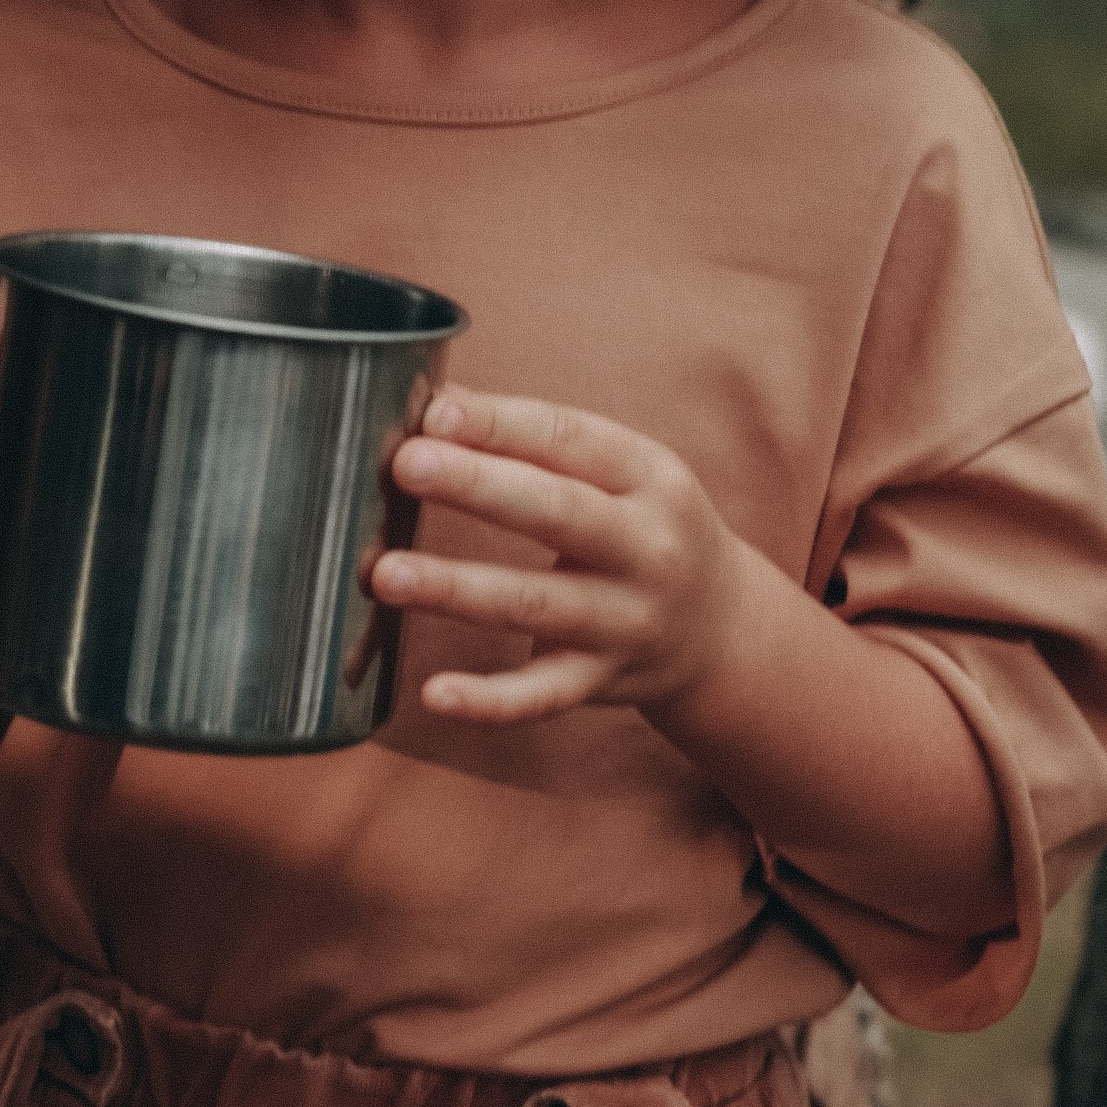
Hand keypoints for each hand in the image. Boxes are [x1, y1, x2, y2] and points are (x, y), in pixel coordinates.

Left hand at [369, 387, 736, 727]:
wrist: (720, 629)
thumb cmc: (640, 525)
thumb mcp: (621, 471)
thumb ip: (538, 441)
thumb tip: (436, 407)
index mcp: (649, 477)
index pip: (570, 439)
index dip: (500, 424)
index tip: (433, 412)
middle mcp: (647, 548)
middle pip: (556, 511)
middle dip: (478, 486)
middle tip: (407, 464)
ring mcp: (624, 621)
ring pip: (533, 603)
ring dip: (456, 589)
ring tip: (386, 573)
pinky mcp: (600, 681)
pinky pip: (540, 695)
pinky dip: (488, 699)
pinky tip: (432, 693)